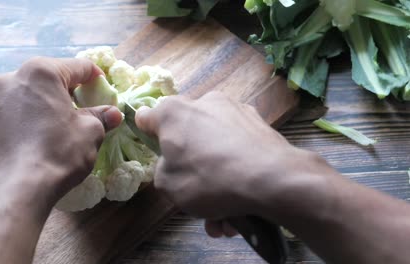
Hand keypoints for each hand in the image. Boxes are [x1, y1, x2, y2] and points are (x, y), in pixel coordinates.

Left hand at [0, 57, 121, 203]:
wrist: (18, 188)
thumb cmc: (59, 152)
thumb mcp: (90, 131)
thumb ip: (101, 116)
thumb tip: (113, 114)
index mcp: (41, 72)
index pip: (78, 66)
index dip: (97, 77)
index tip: (105, 91)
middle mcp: (13, 78)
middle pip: (52, 77)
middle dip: (71, 90)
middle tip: (87, 107)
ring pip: (32, 93)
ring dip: (50, 102)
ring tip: (65, 122)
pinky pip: (19, 110)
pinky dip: (33, 116)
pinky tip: (44, 134)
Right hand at [136, 92, 338, 235]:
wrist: (271, 180)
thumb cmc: (208, 179)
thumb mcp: (167, 185)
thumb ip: (162, 169)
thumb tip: (175, 162)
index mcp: (174, 112)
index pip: (149, 117)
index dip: (148, 134)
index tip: (156, 150)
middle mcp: (204, 103)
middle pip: (188, 135)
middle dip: (191, 166)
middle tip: (195, 194)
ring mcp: (235, 111)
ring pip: (216, 147)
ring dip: (216, 179)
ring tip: (223, 217)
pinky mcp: (260, 124)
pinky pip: (238, 149)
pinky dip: (237, 172)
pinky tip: (241, 207)